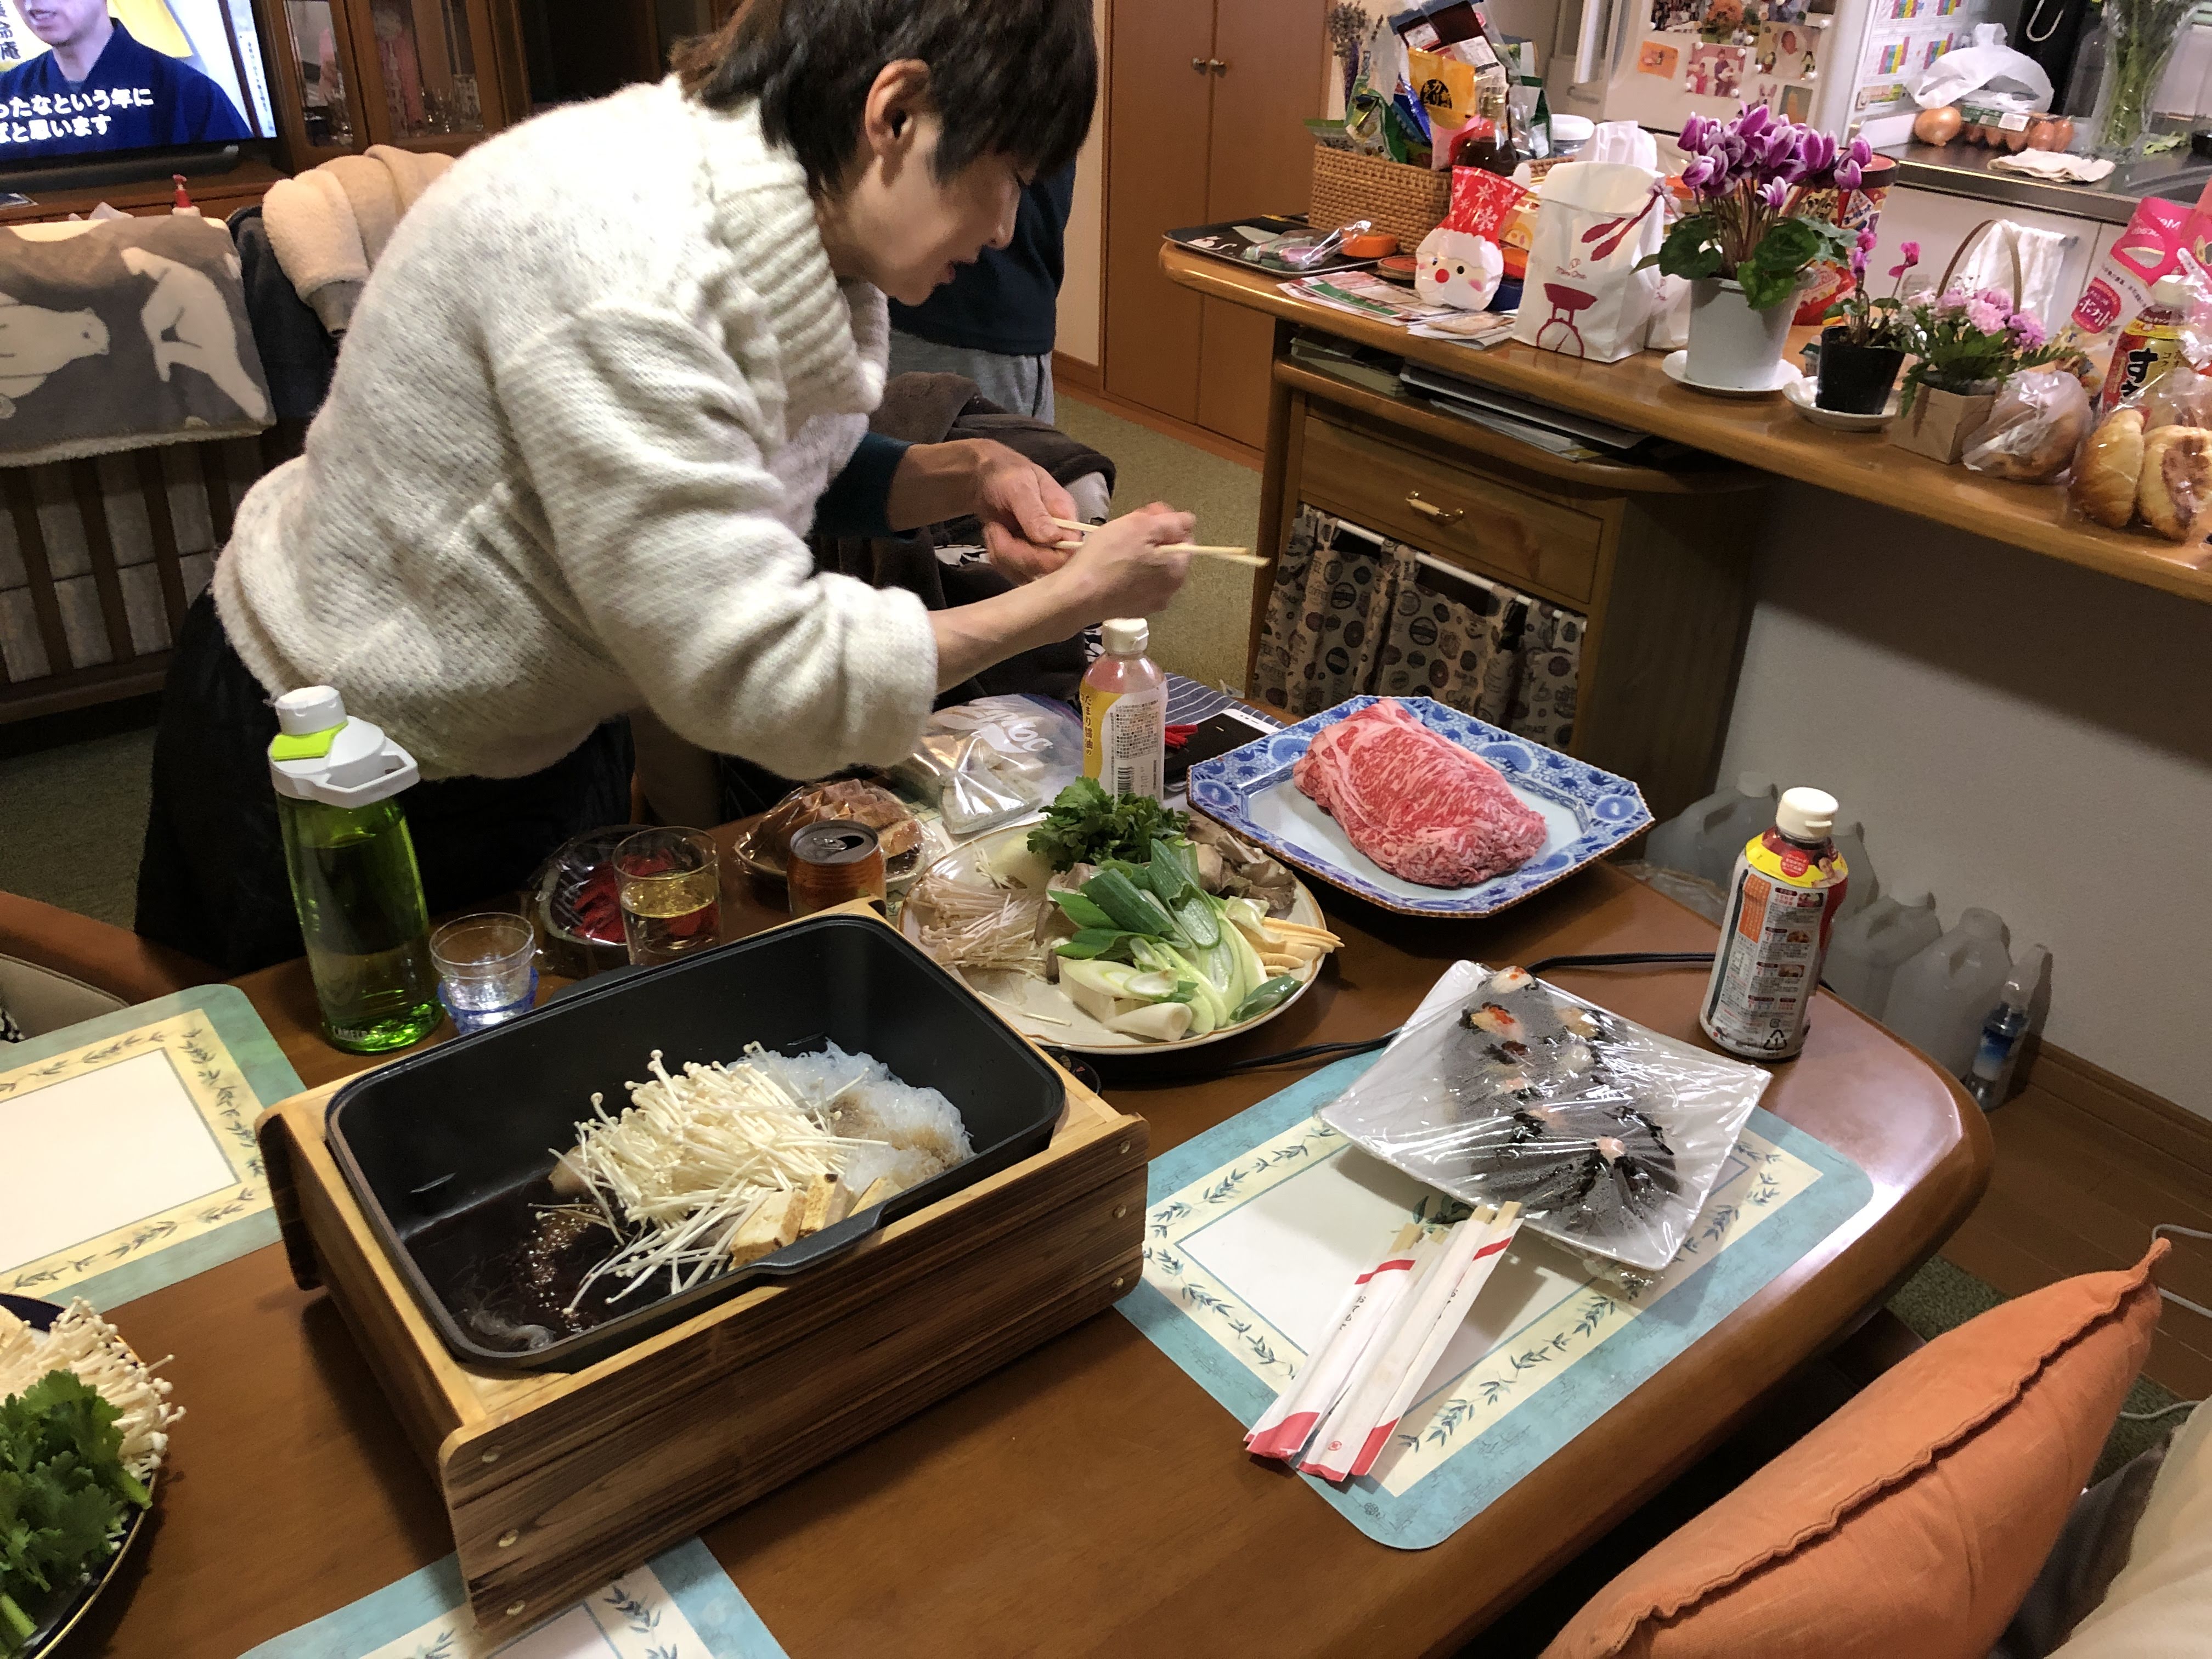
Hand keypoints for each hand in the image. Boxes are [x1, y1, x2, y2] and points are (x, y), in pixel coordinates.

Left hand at [972, 441, 1079, 581]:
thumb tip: (1053, 538)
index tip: (1019, 540)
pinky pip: (1012, 573)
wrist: (985, 478)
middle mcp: (1058, 539)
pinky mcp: (1025, 560)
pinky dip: (997, 556)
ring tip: (994, 528)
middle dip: (1015, 553)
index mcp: (1067, 518)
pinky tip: (994, 535)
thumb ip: (1035, 512)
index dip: (1046, 556)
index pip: (1071, 552)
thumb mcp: (1019, 485)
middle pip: (1047, 569)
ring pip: (1027, 574)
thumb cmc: (1006, 473)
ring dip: (1002, 554)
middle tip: (996, 530)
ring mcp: (1042, 552)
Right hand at [1052, 503, 1194, 621]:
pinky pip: (1135, 584)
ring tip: (1117, 544)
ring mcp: (1149, 604)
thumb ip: (1172, 522)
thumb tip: (1189, 521)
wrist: (1075, 596)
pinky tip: (1111, 565)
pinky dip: (1128, 572)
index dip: (1166, 522)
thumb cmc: (1108, 557)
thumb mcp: (1141, 527)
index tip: (1145, 514)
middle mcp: (1169, 592)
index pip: (1185, 538)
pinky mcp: (1129, 610)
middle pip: (1168, 555)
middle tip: (1128, 526)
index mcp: (1178, 571)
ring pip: (1151, 569)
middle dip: (1152, 537)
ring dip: (1140, 553)